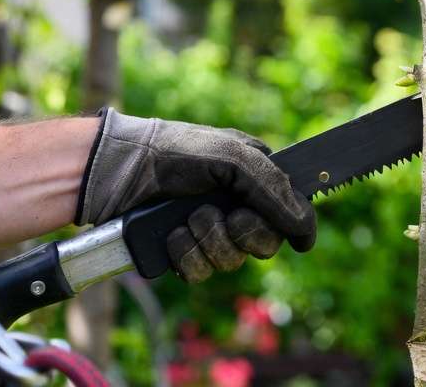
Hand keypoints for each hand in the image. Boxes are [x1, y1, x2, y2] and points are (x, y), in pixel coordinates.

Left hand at [75, 108, 315, 282]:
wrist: (120, 171)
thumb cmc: (176, 152)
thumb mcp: (232, 156)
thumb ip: (273, 187)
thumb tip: (305, 225)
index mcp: (253, 181)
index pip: (288, 216)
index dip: (286, 226)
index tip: (278, 228)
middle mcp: (235, 208)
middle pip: (263, 245)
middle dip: (243, 234)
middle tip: (227, 217)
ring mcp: (208, 232)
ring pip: (230, 262)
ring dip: (209, 241)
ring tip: (188, 219)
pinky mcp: (182, 253)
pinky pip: (199, 273)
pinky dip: (186, 254)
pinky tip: (173, 235)